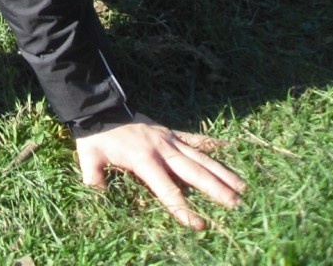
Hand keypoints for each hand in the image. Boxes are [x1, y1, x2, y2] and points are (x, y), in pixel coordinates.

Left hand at [75, 115, 245, 230]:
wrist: (100, 107)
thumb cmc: (96, 137)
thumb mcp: (89, 158)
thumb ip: (94, 178)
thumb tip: (98, 196)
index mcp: (144, 160)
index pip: (167, 190)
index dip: (183, 210)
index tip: (200, 226)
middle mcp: (162, 150)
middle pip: (194, 173)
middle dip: (216, 190)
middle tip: (238, 205)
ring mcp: (169, 139)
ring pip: (200, 158)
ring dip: (222, 172)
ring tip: (243, 188)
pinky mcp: (170, 131)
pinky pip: (194, 139)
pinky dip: (210, 144)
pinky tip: (227, 149)